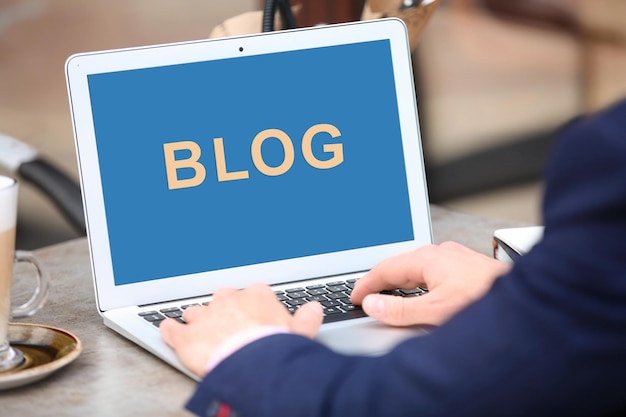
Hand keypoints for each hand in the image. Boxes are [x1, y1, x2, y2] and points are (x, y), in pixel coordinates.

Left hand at [160, 282, 322, 377]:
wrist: (252, 365)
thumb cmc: (275, 348)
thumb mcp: (301, 332)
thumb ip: (307, 317)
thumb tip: (314, 308)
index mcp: (256, 296)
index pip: (252, 293)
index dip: (250, 306)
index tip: (252, 315)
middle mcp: (228, 300)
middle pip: (222, 300)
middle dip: (223, 311)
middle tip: (228, 325)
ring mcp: (206, 316)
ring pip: (196, 312)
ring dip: (197, 321)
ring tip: (199, 330)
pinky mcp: (186, 336)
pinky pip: (172, 328)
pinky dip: (169, 329)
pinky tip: (168, 329)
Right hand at [351, 241, 510, 325]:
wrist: (529, 299)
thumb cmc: (486, 301)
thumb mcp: (437, 311)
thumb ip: (401, 309)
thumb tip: (373, 305)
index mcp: (427, 258)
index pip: (384, 269)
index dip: (366, 285)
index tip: (354, 297)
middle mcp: (439, 252)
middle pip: (398, 265)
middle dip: (379, 280)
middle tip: (364, 297)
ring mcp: (452, 257)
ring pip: (415, 266)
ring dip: (397, 281)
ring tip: (385, 295)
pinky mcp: (464, 266)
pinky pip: (429, 270)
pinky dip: (415, 281)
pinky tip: (419, 291)